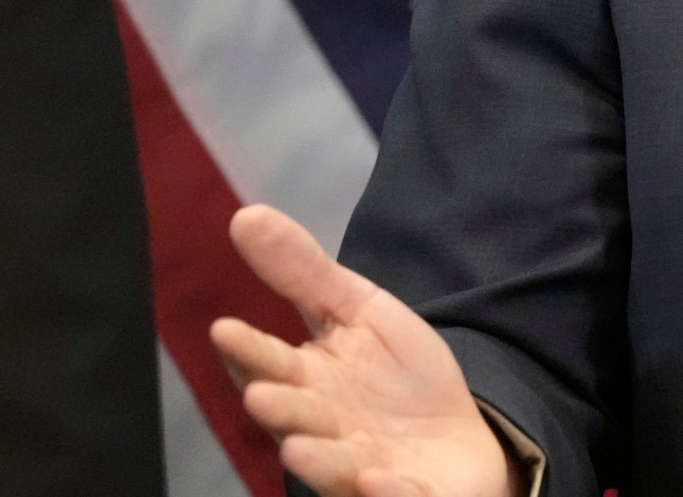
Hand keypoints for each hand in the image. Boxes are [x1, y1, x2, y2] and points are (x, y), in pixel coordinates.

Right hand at [210, 205, 520, 496]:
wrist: (456, 442)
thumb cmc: (397, 380)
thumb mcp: (359, 312)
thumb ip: (302, 272)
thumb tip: (245, 215)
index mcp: (309, 383)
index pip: (270, 365)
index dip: (249, 350)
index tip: (226, 329)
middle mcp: (326, 431)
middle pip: (298, 418)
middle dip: (282, 407)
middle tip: (264, 393)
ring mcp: (362, 470)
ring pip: (335, 467)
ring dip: (319, 459)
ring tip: (300, 447)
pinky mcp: (406, 496)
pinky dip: (386, 492)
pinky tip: (379, 479)